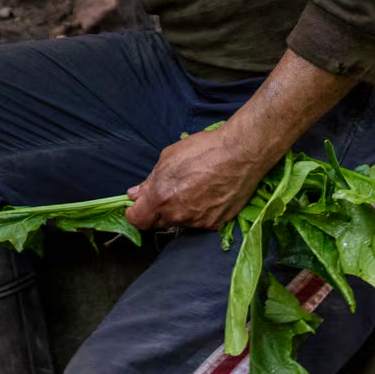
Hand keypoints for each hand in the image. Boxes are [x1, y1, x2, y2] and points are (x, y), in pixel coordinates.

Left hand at [125, 128, 272, 231]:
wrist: (240, 153)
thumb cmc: (202, 150)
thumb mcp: (168, 158)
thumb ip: (149, 181)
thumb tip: (135, 194)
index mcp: (161, 198)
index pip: (137, 220)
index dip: (135, 212)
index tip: (138, 205)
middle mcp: (177, 215)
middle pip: (158, 223)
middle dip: (158, 211)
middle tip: (169, 192)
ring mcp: (198, 222)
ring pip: (180, 222)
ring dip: (180, 211)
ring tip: (194, 189)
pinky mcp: (216, 224)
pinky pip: (200, 222)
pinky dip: (199, 212)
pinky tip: (208, 195)